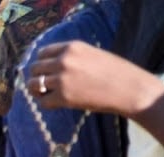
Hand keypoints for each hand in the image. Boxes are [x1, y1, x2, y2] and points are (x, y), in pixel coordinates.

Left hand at [28, 41, 153, 114]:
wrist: (129, 89)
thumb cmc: (114, 72)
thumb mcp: (91, 54)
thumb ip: (71, 57)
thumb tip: (48, 67)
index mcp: (72, 47)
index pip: (42, 53)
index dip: (41, 63)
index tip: (46, 71)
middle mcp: (64, 60)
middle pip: (34, 69)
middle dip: (37, 77)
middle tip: (45, 86)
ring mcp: (62, 79)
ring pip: (33, 85)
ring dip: (37, 91)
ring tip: (48, 94)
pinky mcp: (63, 97)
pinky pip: (42, 101)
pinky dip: (45, 103)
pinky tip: (56, 103)